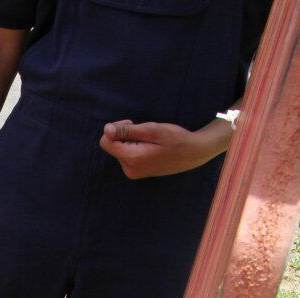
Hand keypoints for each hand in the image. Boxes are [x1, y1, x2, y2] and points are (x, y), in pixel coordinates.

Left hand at [99, 120, 225, 178]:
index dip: (115, 129)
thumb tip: (106, 130)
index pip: (106, 142)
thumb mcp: (152, 130)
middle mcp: (130, 169)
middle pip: (112, 146)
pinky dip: (134, 148)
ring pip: (119, 150)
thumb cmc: (176, 138)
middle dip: (124, 135)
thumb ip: (127, 131)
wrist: (193, 153)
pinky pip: (127, 156)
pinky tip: (150, 147)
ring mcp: (133, 173)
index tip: (131, 124)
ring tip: (150, 140)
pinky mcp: (137, 172)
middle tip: (144, 131)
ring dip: (130, 141)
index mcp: (132, 159)